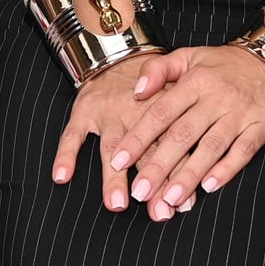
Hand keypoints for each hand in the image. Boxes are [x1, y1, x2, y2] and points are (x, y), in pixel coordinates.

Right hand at [50, 51, 182, 214]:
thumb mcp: (175, 95)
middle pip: (146, 152)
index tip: (183, 204)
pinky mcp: (83, 110)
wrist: (118, 53)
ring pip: (111, 146)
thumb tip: (202, 173)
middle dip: (152, 184)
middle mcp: (136, 112)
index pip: (173, 146)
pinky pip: (72, 134)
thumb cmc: (152, 86)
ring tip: (117, 204)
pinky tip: (62, 176)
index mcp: (163, 109)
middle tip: (157, 212)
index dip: (178, 175)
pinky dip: (66, 154)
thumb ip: (186, 129)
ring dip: (114, 177)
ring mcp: (108, 112)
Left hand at [112, 45, 264, 220]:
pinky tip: (209, 187)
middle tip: (139, 192)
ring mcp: (240, 113)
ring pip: (211, 147)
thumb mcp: (189, 56)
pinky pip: (243, 150)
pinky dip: (227, 169)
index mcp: (195, 80)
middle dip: (159, 165)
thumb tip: (136, 92)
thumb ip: (158, 69)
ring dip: (189, 174)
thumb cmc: (225, 64)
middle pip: (182, 134)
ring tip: (169, 198)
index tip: (118, 160)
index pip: (161, 111)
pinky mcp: (261, 126)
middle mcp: (216, 97)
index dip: (139, 137)